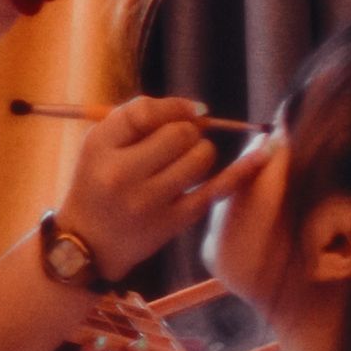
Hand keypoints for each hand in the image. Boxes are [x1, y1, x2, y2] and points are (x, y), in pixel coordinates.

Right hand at [55, 97, 234, 277]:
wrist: (88, 242)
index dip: (174, 107)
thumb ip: (137, 117)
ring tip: (183, 164)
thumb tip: (199, 111)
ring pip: (201, 157)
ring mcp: (149, 201)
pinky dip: (241, 170)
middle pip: (180, 133)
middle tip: (176, 145)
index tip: (189, 113)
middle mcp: (122, 175)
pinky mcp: (173, 222)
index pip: (145, 112)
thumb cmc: (98, 182)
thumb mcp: (99, 145)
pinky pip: (216, 189)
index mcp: (99, 149)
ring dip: (201, 153)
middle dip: (187, 132)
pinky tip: (263, 154)